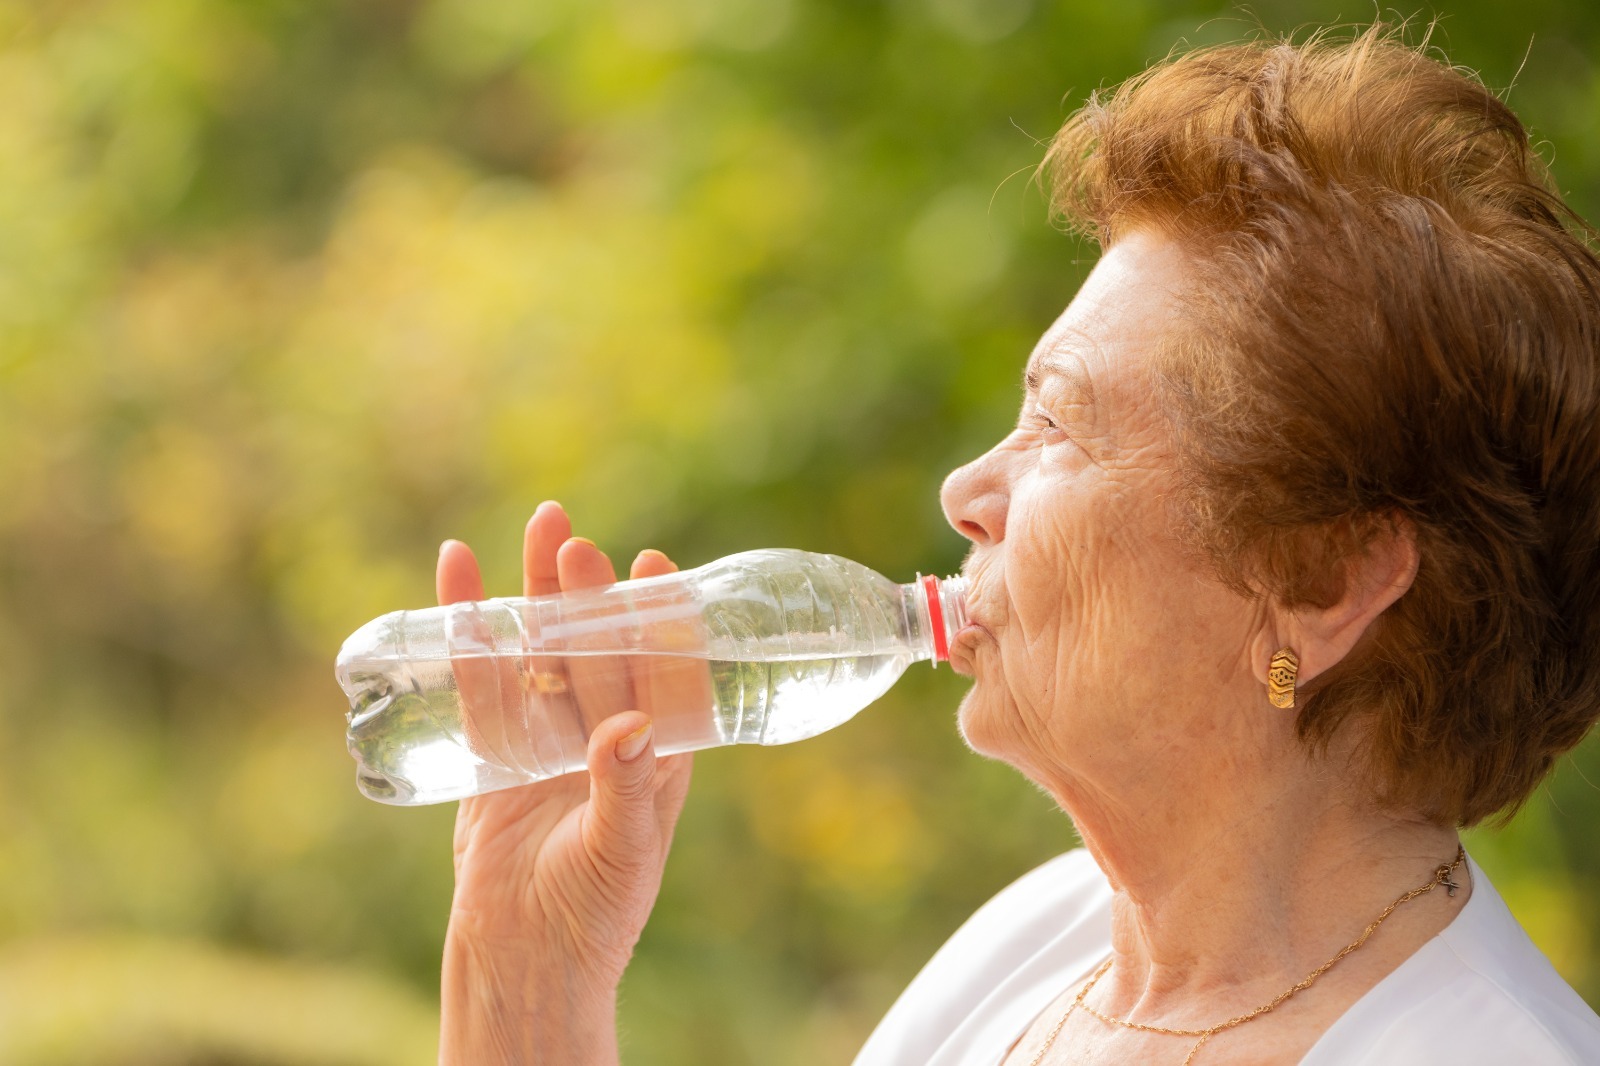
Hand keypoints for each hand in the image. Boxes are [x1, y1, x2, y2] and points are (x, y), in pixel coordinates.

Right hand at [437, 501, 694, 1064]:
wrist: (525, 961)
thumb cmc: (593, 914)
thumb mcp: (619, 853)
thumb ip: (624, 789)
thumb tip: (628, 726)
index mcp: (656, 753)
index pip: (664, 670)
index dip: (659, 618)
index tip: (655, 565)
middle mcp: (606, 733)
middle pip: (598, 647)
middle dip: (588, 595)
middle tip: (574, 541)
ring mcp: (549, 736)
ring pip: (543, 651)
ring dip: (537, 592)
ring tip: (540, 523)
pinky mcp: (495, 750)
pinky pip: (483, 682)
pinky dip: (471, 631)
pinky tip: (460, 575)